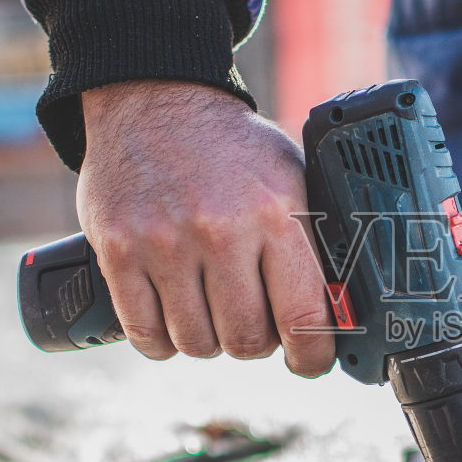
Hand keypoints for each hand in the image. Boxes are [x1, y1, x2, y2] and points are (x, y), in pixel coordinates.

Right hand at [76, 80, 334, 375]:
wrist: (156, 99)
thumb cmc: (233, 149)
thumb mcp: (291, 177)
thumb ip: (311, 238)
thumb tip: (343, 307)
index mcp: (276, 213)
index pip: (303, 317)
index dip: (311, 356)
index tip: (308, 362)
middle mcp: (221, 229)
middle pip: (247, 340)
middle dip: (256, 343)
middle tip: (254, 322)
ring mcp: (165, 242)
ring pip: (196, 343)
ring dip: (209, 341)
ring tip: (213, 312)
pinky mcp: (119, 250)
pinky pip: (145, 332)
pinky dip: (162, 341)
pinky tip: (173, 319)